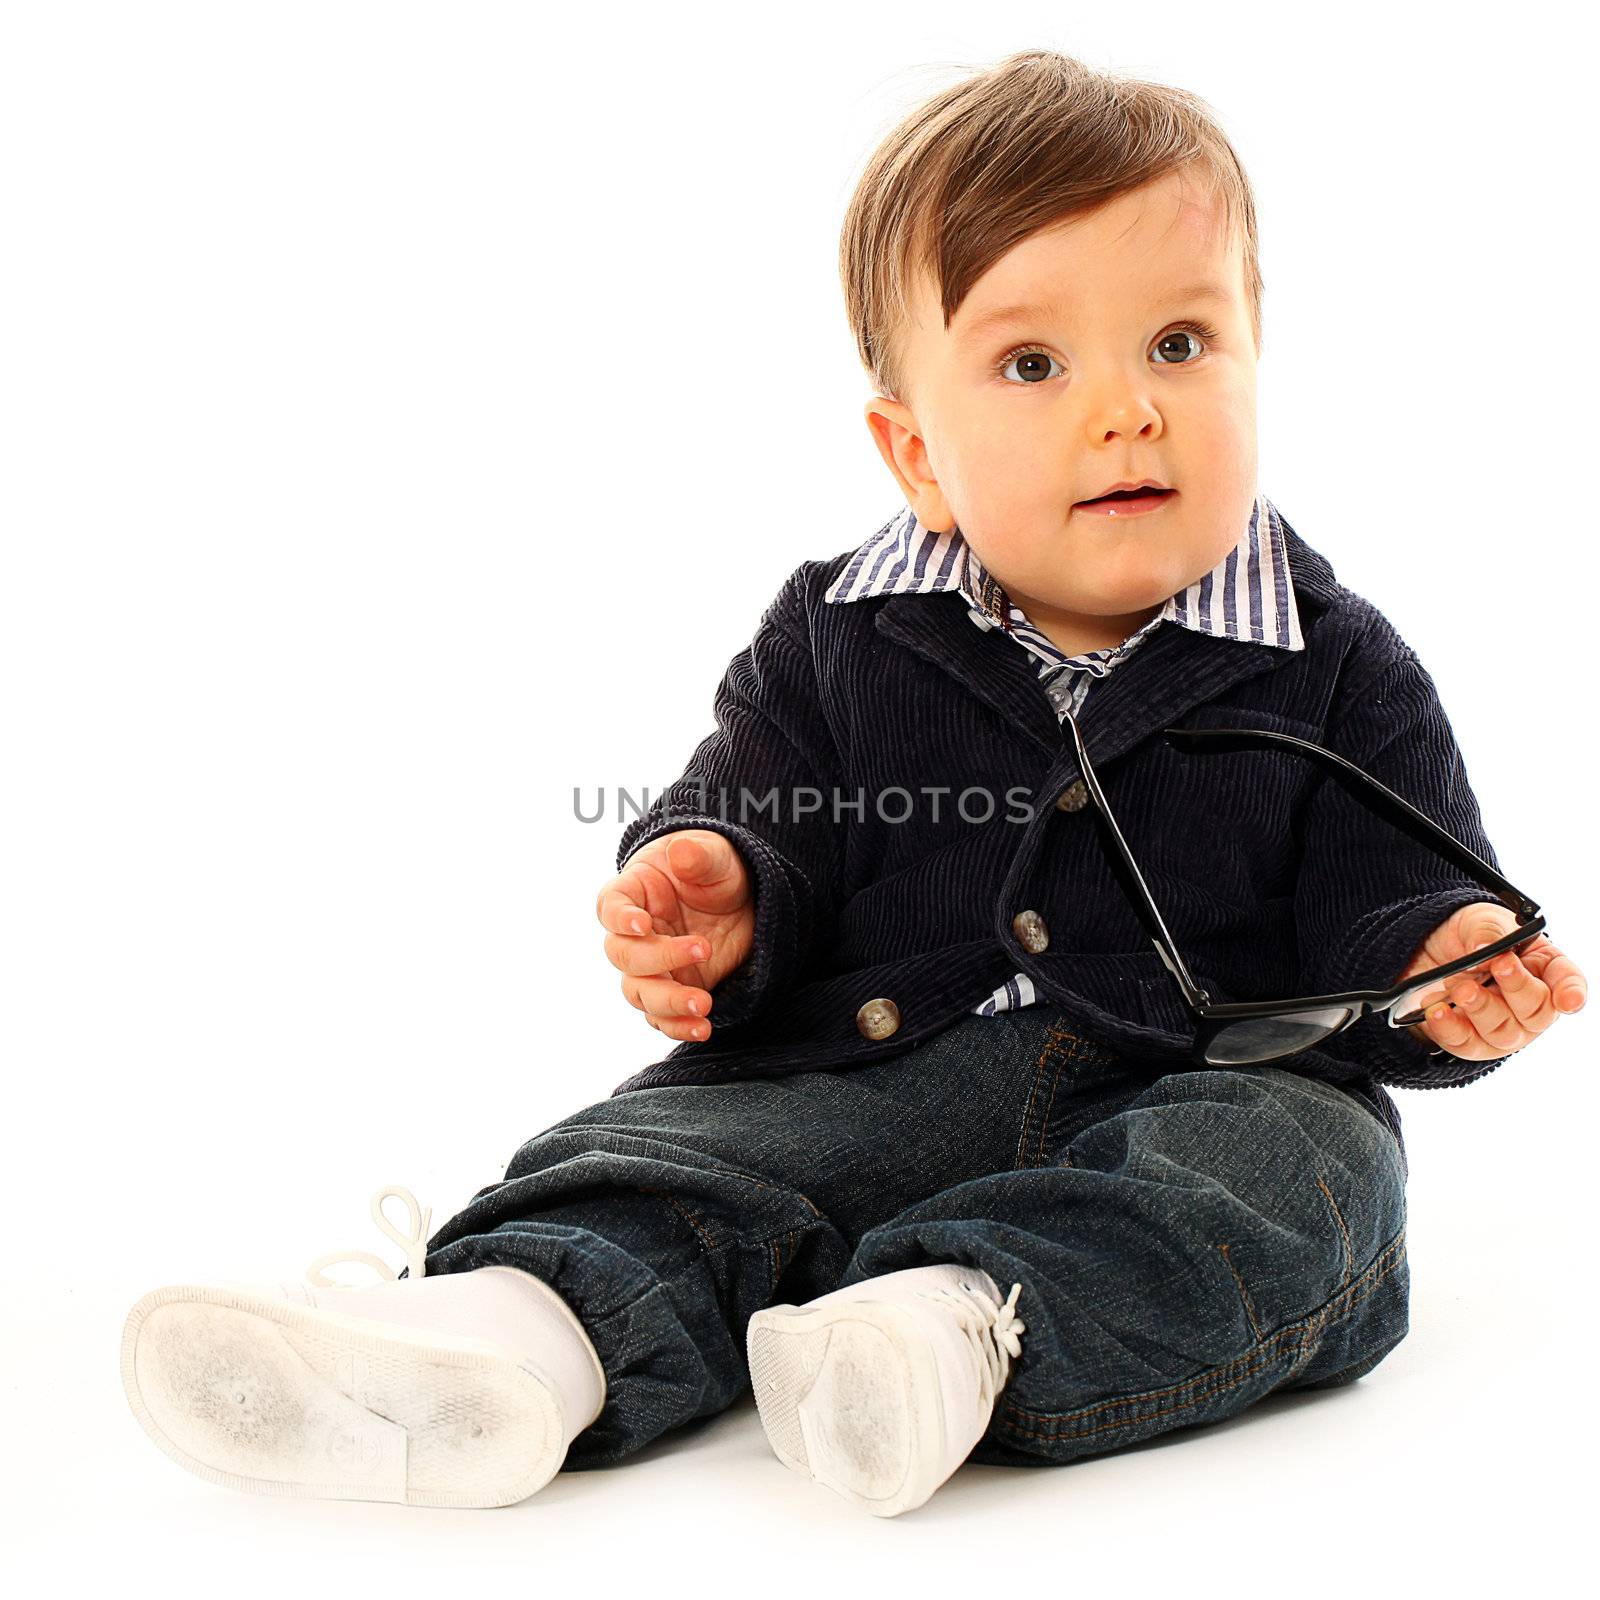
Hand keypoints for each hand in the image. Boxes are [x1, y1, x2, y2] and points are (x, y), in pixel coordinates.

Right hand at [594, 830, 755, 1042]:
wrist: (743, 901)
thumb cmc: (717, 869)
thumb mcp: (716, 855)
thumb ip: (699, 854)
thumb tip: (682, 851)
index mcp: (634, 892)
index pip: (611, 907)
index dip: (620, 918)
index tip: (643, 924)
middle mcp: (635, 934)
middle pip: (624, 956)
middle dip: (659, 959)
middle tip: (703, 949)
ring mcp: (652, 966)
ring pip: (639, 992)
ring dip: (668, 1001)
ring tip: (703, 1004)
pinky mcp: (673, 989)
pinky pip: (662, 1016)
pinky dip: (677, 1026)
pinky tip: (702, 1028)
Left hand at [1396, 901, 1586, 1060]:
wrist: (1425, 951)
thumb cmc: (1469, 936)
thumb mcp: (1478, 920)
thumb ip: (1487, 932)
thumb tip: (1484, 949)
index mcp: (1542, 967)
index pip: (1567, 981)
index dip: (1572, 992)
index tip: (1568, 1001)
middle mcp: (1529, 1003)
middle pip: (1537, 1011)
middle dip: (1517, 988)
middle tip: (1496, 966)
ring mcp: (1504, 1026)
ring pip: (1503, 1032)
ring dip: (1481, 1009)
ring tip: (1459, 987)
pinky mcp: (1471, 1041)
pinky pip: (1466, 1045)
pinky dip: (1450, 1029)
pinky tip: (1437, 1012)